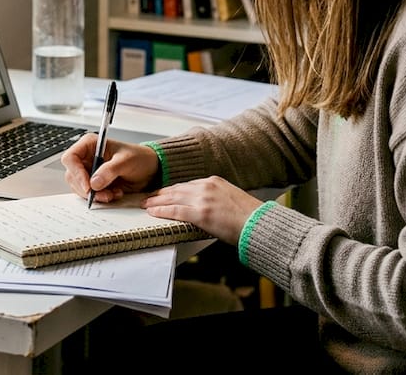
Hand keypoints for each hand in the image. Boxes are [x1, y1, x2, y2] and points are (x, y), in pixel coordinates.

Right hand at [60, 134, 159, 203]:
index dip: (76, 173)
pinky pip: (89, 194)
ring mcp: (89, 171)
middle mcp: (86, 157)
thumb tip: (94, 182)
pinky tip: (114, 193)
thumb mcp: (126, 161)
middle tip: (103, 195)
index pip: (71, 158)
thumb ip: (109, 171)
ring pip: (80, 187)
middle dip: (87, 188)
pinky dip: (100, 197)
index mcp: (90, 145)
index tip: (88, 186)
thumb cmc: (139, 157)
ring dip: (95, 195)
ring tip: (112, 194)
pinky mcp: (95, 183)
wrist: (150, 169)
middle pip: (72, 175)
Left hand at [142, 176, 264, 243]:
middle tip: (148, 197)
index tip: (163, 192)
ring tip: (146, 204)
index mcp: (214, 181)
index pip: (186, 184)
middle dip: (161, 194)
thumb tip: (204, 206)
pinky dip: (162, 211)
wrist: (259, 224)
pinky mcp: (201, 213)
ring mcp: (203, 199)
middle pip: (177, 189)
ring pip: (173, 198)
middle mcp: (206, 186)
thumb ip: (214, 198)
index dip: (172, 189)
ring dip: (157, 202)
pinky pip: (175, 211)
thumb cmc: (249, 216)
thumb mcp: (230, 198)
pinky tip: (153, 212)